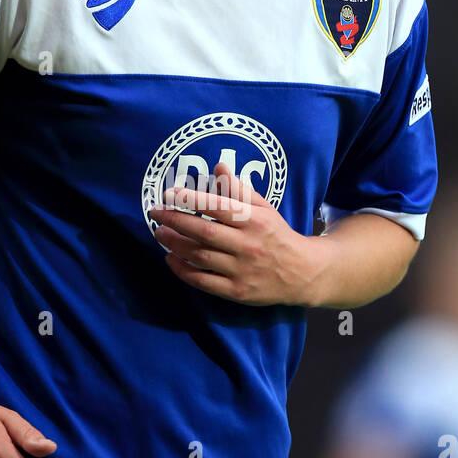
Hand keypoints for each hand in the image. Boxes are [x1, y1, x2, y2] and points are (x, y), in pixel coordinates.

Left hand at [149, 161, 307, 305]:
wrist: (302, 273)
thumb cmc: (277, 235)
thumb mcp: (264, 209)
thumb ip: (239, 189)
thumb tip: (218, 166)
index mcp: (255, 221)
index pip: (218, 207)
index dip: (191, 199)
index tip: (169, 194)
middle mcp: (248, 245)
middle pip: (204, 232)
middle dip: (175, 221)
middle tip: (155, 213)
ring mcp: (241, 270)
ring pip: (200, 256)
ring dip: (175, 244)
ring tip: (159, 233)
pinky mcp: (236, 291)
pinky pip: (203, 281)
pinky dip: (183, 271)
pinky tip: (170, 259)